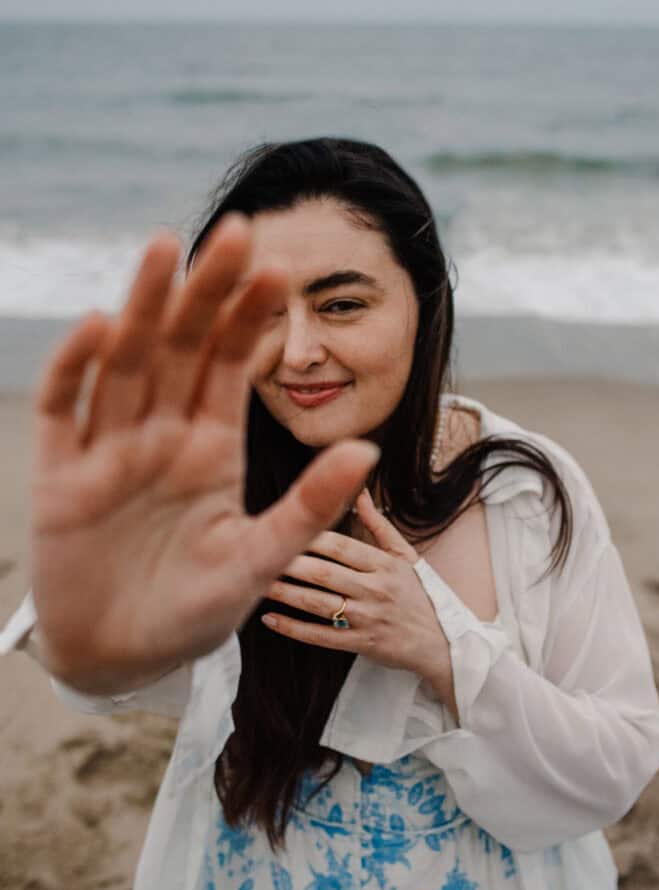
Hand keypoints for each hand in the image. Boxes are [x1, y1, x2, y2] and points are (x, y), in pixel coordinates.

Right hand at [30, 218, 378, 693]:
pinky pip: (65, 409)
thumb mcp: (259, 560)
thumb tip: (367, 448)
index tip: (280, 266)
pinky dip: (76, 369)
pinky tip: (99, 326)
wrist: (122, 659)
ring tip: (167, 248)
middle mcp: (162, 434)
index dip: (253, 317)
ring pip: (127, 361)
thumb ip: (308, 506)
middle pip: (184, 347)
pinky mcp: (59, 474)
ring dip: (146, 307)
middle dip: (207, 292)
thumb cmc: (194, 611)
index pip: (234, 365)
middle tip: (235, 230)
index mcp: (211, 446)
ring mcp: (109, 448)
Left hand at [261, 489, 446, 677]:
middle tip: (257, 552)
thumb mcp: (405, 555)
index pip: (341, 546)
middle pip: (325, 574)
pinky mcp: (362, 644)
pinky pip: (322, 637)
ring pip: (319, 605)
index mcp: (384, 564)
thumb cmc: (421, 593)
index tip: (282, 525)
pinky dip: (294, 629)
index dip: (310, 536)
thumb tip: (359, 492)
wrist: (444, 642)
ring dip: (286, 593)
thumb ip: (377, 524)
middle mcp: (375, 590)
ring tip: (258, 582)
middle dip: (290, 563)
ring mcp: (368, 619)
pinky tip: (271, 620)